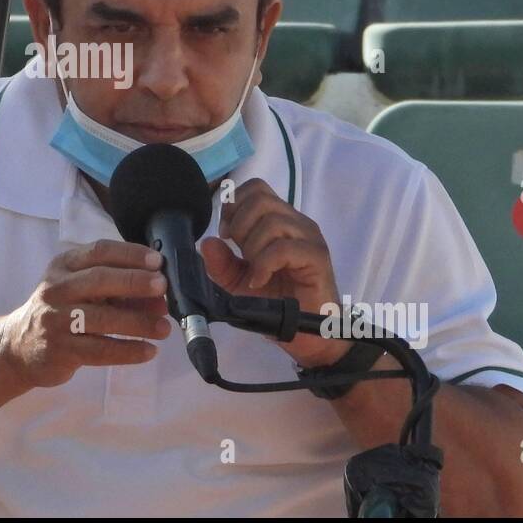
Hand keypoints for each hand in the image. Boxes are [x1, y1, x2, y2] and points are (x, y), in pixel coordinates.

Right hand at [0, 239, 172, 388]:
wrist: (17, 346)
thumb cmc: (59, 312)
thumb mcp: (80, 291)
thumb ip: (116, 289)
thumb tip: (160, 296)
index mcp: (63, 266)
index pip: (98, 251)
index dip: (129, 254)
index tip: (157, 260)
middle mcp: (56, 288)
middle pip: (99, 280)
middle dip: (134, 282)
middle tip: (163, 288)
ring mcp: (55, 320)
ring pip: (102, 318)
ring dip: (138, 322)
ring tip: (163, 328)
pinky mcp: (60, 350)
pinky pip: (100, 350)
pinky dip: (127, 351)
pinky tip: (148, 351)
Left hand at [199, 178, 349, 368]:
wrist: (308, 334)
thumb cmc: (278, 304)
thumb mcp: (239, 284)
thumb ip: (222, 263)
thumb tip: (206, 242)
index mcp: (280, 221)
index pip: (255, 188)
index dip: (234, 206)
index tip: (226, 235)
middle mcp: (297, 223)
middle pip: (260, 198)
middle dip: (239, 225)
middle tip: (239, 254)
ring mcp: (309, 238)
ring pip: (271, 221)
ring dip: (252, 248)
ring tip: (254, 272)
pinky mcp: (316, 257)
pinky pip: (283, 247)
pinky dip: (264, 264)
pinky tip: (259, 280)